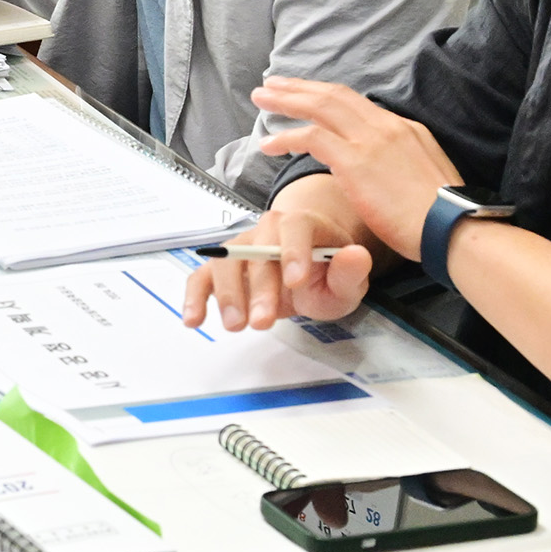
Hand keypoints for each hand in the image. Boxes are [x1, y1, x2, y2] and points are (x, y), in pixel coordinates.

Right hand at [180, 197, 371, 331]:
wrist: (307, 275)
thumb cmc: (328, 274)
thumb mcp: (348, 281)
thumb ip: (351, 272)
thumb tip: (356, 255)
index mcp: (304, 225)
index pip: (296, 226)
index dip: (293, 251)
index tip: (296, 282)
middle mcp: (268, 231)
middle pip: (256, 249)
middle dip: (258, 287)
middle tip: (263, 321)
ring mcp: (242, 247)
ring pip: (226, 262)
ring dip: (227, 295)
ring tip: (236, 325)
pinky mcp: (224, 267)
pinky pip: (203, 276)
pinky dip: (195, 297)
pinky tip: (194, 319)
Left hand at [254, 78, 464, 258]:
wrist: (453, 228)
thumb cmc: (440, 218)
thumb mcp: (425, 176)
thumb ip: (400, 164)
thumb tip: (382, 171)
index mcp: (405, 128)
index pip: (358, 103)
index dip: (326, 96)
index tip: (306, 94)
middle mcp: (387, 126)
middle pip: (335, 95)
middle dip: (300, 87)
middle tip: (272, 83)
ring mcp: (371, 140)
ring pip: (320, 107)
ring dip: (287, 100)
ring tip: (261, 98)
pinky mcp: (355, 160)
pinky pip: (311, 137)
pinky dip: (286, 137)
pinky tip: (268, 145)